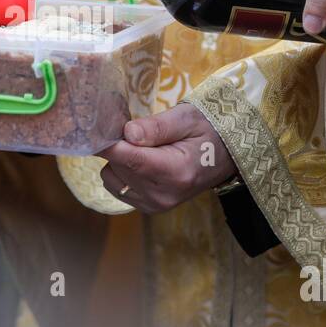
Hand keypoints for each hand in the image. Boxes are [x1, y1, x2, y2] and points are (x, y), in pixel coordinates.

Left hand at [97, 103, 235, 213]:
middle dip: (120, 146)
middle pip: (118, 166)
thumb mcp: (187, 118)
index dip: (107, 142)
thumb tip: (126, 134)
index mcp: (175, 172)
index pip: (128, 158)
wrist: (227, 156)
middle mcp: (163, 195)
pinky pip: (116, 187)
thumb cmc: (209, 130)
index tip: (97, 126)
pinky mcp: (150, 208)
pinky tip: (142, 162)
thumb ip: (156, 127)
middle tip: (140, 133)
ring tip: (146, 148)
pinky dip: (122, 172)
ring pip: (112, 177)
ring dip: (120, 160)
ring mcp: (156, 205)